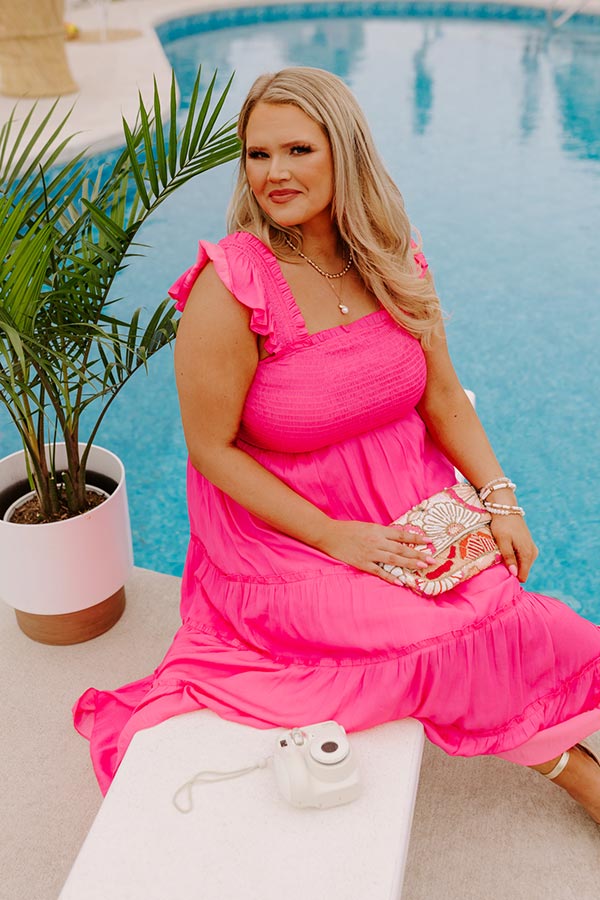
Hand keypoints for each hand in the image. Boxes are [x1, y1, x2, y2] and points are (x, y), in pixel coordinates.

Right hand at [317, 519, 434, 584]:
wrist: (329, 534)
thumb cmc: (349, 529)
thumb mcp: (368, 527)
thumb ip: (382, 533)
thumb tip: (399, 539)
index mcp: (378, 530)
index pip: (401, 534)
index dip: (416, 538)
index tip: (429, 541)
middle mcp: (376, 541)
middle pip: (400, 549)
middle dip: (417, 554)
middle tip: (431, 560)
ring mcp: (370, 553)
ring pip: (393, 560)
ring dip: (408, 564)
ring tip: (421, 567)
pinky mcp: (362, 563)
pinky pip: (379, 571)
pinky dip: (390, 576)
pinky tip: (401, 581)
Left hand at [490, 514, 537, 582]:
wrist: (506, 509)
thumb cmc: (502, 525)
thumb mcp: (502, 541)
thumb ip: (508, 557)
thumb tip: (514, 573)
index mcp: (527, 554)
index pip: (522, 576)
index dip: (511, 576)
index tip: (501, 572)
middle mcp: (533, 553)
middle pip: (522, 571)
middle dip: (512, 569)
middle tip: (499, 560)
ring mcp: (532, 549)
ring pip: (523, 565)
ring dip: (513, 563)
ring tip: (502, 553)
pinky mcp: (529, 546)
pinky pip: (523, 559)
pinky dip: (515, 558)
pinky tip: (507, 551)